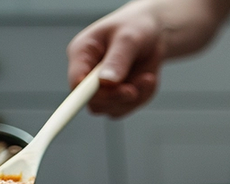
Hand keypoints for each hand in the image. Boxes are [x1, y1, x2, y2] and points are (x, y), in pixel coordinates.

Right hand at [66, 3, 165, 117]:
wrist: (153, 35)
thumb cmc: (136, 28)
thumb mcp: (128, 38)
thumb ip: (117, 60)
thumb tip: (106, 82)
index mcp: (82, 53)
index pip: (76, 81)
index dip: (86, 93)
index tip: (106, 94)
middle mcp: (88, 74)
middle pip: (93, 102)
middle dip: (116, 98)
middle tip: (134, 90)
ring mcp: (103, 89)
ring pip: (112, 109)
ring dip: (133, 98)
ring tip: (148, 77)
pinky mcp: (119, 97)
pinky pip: (128, 108)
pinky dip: (142, 97)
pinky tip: (148, 79)